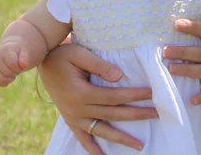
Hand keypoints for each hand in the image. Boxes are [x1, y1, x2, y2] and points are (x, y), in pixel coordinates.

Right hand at [0, 41, 28, 86]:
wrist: (10, 51)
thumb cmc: (18, 52)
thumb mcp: (24, 51)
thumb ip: (24, 57)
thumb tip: (24, 65)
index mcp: (5, 51)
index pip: (12, 64)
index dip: (19, 67)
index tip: (22, 64)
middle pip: (9, 73)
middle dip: (16, 72)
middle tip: (17, 66)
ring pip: (2, 79)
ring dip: (11, 78)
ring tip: (12, 70)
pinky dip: (5, 82)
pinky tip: (9, 76)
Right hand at [38, 43, 158, 154]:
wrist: (43, 63)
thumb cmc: (63, 55)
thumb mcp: (79, 54)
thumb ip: (99, 65)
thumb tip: (119, 76)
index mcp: (80, 93)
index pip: (113, 97)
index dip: (133, 95)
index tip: (151, 93)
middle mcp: (77, 109)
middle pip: (112, 114)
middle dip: (136, 115)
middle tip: (157, 115)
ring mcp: (73, 118)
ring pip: (101, 131)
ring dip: (121, 139)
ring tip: (140, 145)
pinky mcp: (71, 121)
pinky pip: (83, 139)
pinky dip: (93, 150)